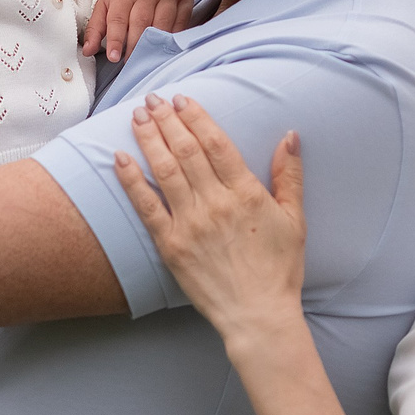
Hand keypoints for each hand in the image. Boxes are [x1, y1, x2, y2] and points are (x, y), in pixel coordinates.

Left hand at [82, 0, 197, 62]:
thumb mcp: (106, 7)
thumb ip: (96, 29)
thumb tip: (87, 51)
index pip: (117, 19)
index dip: (115, 40)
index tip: (113, 58)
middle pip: (140, 23)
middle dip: (134, 46)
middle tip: (130, 63)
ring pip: (161, 24)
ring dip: (154, 44)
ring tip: (147, 59)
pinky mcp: (183, 1)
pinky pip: (180, 23)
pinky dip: (173, 38)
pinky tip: (165, 49)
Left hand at [113, 96, 306, 343]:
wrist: (258, 315)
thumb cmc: (279, 269)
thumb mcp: (294, 220)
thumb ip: (289, 176)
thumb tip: (290, 135)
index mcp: (246, 194)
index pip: (216, 144)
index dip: (196, 117)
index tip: (182, 99)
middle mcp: (216, 204)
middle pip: (186, 151)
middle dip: (167, 120)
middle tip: (152, 99)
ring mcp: (191, 224)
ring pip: (165, 171)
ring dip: (149, 139)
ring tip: (136, 116)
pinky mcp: (171, 246)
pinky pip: (147, 207)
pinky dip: (131, 181)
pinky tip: (120, 159)